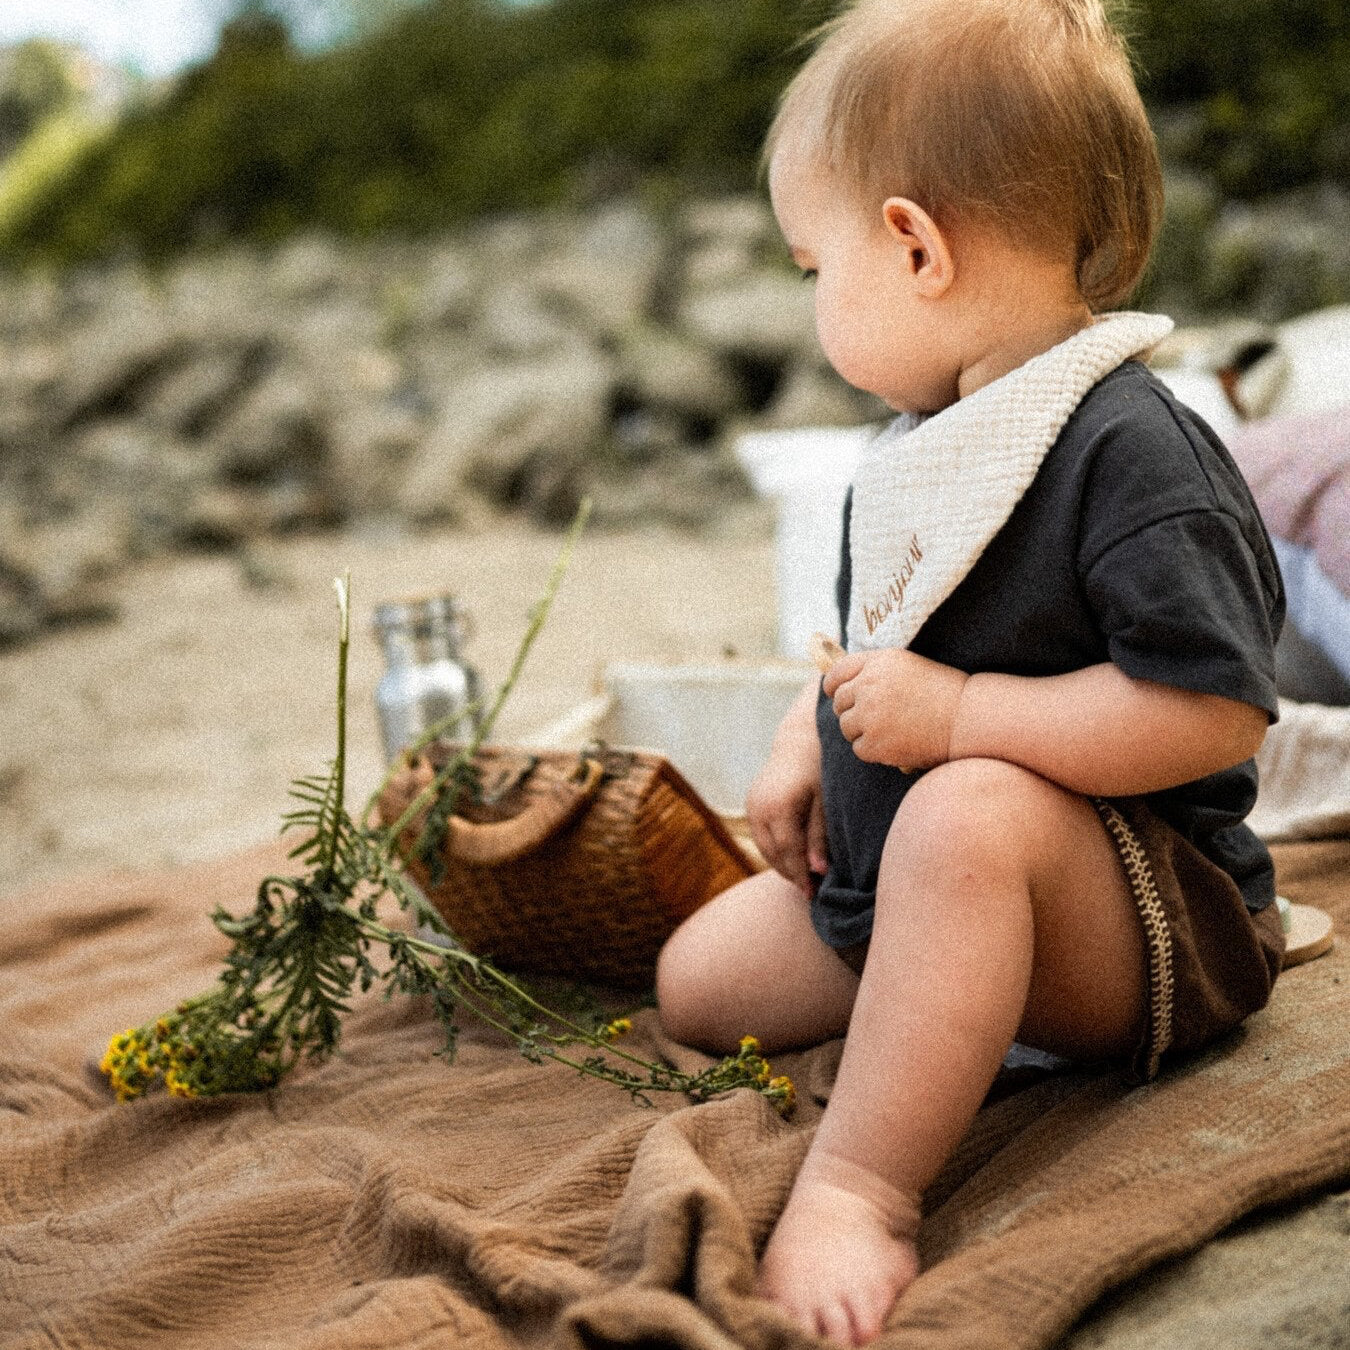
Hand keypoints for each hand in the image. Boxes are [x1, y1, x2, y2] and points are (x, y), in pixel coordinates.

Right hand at [745, 728, 827, 895]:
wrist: (799, 740)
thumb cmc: (820, 769)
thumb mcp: (825, 802)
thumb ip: (819, 836)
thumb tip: (818, 870)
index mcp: (778, 806)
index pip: (788, 851)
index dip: (800, 875)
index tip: (813, 893)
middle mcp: (759, 808)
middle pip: (772, 853)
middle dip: (791, 874)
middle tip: (810, 892)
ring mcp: (751, 806)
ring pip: (764, 847)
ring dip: (781, 865)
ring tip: (803, 879)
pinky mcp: (750, 805)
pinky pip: (761, 837)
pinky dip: (775, 851)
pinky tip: (792, 858)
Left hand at [822, 649, 967, 771]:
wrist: (968, 718)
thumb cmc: (942, 692)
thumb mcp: (906, 666)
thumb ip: (873, 670)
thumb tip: (838, 685)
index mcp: (877, 662)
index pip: (837, 673)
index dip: (833, 686)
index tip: (836, 694)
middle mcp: (869, 686)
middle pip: (840, 703)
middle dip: (853, 710)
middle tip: (875, 718)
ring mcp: (870, 716)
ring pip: (846, 727)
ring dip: (863, 731)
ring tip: (890, 730)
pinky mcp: (875, 743)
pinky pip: (859, 748)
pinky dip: (873, 750)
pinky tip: (895, 743)